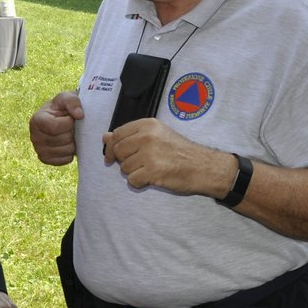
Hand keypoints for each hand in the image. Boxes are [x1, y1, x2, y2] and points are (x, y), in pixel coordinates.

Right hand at [29, 91, 82, 165]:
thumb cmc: (64, 107)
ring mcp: (39, 150)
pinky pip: (65, 160)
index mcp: (36, 120)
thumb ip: (73, 101)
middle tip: (70, 127)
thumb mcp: (67, 97)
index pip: (55, 127)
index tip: (69, 118)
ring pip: (66, 151)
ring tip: (68, 134)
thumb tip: (79, 115)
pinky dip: (70, 152)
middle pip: (62, 140)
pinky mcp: (46, 159)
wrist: (63, 120)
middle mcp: (34, 136)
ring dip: (72, 142)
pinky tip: (67, 143)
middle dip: (71, 132)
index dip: (68, 123)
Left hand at [103, 118, 228, 197]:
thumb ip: (131, 136)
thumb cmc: (180, 151)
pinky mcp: (153, 171)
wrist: (202, 166)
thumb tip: (105, 137)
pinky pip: (132, 180)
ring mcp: (150, 154)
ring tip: (150, 170)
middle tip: (139, 164)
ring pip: (124, 168)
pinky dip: (139, 183)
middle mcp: (147, 136)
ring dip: (134, 173)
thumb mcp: (157, 135)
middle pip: (118, 151)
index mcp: (148, 125)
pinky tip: (151, 179)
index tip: (112, 156)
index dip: (111, 147)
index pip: (118, 134)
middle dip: (124, 161)